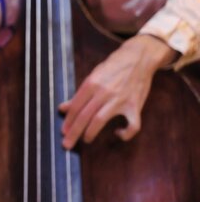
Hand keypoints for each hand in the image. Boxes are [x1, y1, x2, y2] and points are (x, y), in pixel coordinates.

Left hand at [58, 34, 174, 148]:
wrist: (139, 58)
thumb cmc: (113, 67)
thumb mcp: (93, 76)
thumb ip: (79, 94)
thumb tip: (62, 108)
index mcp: (91, 83)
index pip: (75, 106)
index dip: (68, 121)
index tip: (63, 132)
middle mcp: (104, 92)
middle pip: (84, 116)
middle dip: (74, 132)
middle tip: (67, 144)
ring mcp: (120, 100)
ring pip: (100, 120)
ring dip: (90, 133)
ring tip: (86, 139)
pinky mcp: (135, 106)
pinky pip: (132, 125)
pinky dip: (125, 134)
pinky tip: (118, 134)